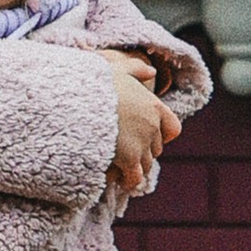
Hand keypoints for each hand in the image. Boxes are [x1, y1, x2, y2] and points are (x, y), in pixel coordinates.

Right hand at [104, 60, 180, 199]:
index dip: (162, 135)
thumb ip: (136, 69)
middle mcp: (153, 126)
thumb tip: (152, 71)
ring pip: (146, 165)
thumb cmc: (94, 83)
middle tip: (123, 151)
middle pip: (156, 148)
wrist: (78, 100)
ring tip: (116, 166)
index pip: (173, 128)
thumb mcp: (116, 69)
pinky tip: (115, 179)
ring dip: (133, 167)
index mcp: (153, 105)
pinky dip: (127, 180)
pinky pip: (134, 178)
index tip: (147, 136)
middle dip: (142, 151)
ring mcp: (143, 144)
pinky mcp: (129, 159)